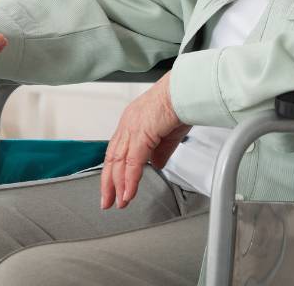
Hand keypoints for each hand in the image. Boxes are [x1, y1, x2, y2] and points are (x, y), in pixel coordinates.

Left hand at [101, 73, 189, 209]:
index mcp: (132, 121)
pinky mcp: (141, 135)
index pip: (117, 150)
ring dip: (117, 185)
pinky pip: (132, 163)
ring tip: (119, 202)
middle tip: (108, 201)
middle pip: (112, 158)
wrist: (186, 91)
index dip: (113, 170)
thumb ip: (160, 151)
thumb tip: (156, 165)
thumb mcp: (168, 133)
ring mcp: (132, 129)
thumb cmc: (180, 103)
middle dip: (108, 182)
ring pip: (119, 162)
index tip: (113, 186)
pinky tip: (128, 193)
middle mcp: (127, 124)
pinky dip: (129, 180)